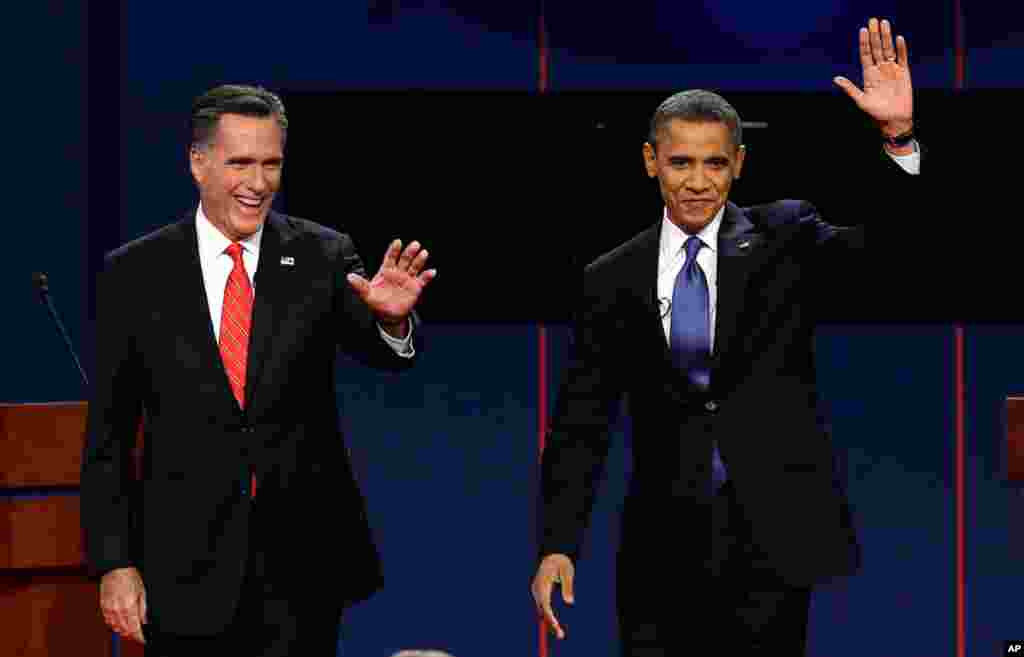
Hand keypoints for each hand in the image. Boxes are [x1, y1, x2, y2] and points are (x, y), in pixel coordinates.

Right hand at [99, 567, 146, 643]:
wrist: (116, 568)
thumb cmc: (130, 577)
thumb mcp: (142, 592)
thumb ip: (143, 609)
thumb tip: (144, 622)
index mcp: (129, 605)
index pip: (134, 628)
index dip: (139, 636)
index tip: (143, 638)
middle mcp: (118, 609)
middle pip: (124, 630)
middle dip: (131, 633)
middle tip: (137, 632)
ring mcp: (109, 608)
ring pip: (115, 627)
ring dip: (122, 629)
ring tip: (129, 626)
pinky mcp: (103, 606)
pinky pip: (108, 621)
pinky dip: (114, 623)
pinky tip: (120, 619)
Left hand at [347, 239, 436, 331]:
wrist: (389, 315)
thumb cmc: (377, 303)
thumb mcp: (367, 295)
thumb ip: (360, 285)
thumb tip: (349, 277)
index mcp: (386, 271)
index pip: (390, 257)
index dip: (394, 250)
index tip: (398, 242)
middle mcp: (398, 272)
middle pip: (404, 259)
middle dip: (409, 252)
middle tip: (415, 244)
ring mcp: (407, 279)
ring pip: (414, 267)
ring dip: (419, 260)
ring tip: (424, 253)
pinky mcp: (416, 287)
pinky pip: (422, 280)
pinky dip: (427, 275)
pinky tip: (432, 271)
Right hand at [531, 554, 574, 639]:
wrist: (552, 553)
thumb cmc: (561, 561)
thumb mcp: (567, 571)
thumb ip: (568, 586)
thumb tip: (570, 602)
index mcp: (543, 583)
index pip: (545, 604)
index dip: (549, 616)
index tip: (556, 626)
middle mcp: (537, 589)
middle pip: (542, 610)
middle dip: (550, 623)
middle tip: (561, 636)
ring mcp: (536, 591)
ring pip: (542, 610)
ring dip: (549, 621)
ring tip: (560, 633)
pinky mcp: (539, 592)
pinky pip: (543, 607)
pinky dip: (548, 615)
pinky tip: (555, 626)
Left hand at [834, 18, 913, 138]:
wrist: (894, 121)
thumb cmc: (876, 113)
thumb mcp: (861, 100)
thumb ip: (849, 88)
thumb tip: (835, 78)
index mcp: (868, 75)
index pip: (865, 54)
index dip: (864, 42)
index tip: (862, 30)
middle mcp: (880, 70)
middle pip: (877, 48)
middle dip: (875, 35)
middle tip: (873, 20)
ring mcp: (892, 70)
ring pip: (889, 49)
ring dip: (887, 37)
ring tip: (884, 23)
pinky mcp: (904, 73)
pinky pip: (903, 58)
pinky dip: (901, 49)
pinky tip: (898, 39)